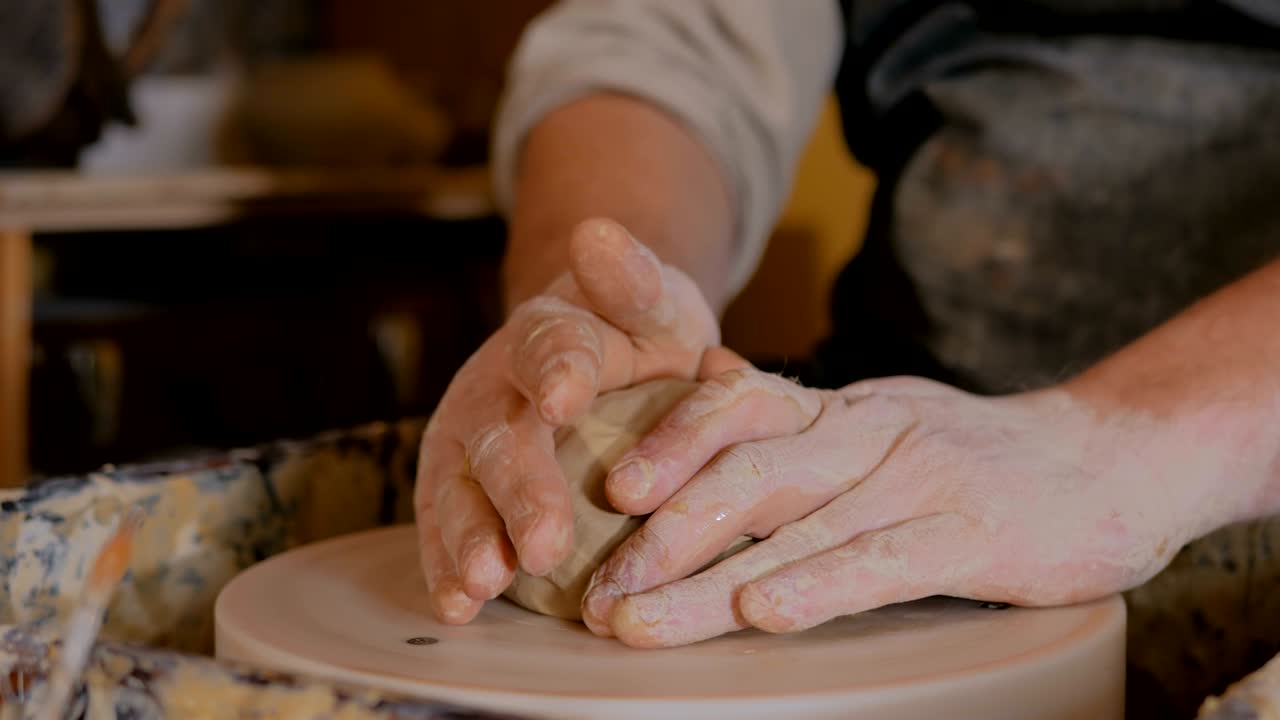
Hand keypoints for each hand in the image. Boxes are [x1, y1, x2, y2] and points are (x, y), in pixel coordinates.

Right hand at [414, 218, 723, 622]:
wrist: (590, 352)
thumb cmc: (635, 336)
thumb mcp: (654, 302)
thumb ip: (634, 280)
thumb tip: (599, 230)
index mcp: (551, 333)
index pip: (550, 347)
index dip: (556, 371)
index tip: (566, 398)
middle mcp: (495, 385)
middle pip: (501, 436)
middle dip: (520, 490)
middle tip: (543, 543)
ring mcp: (467, 438)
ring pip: (459, 487)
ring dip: (470, 537)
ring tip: (486, 584)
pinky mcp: (455, 483)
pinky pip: (446, 525)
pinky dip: (449, 566)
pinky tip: (459, 605)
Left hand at [581, 360, 1203, 646]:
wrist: (1109, 458)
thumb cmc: (975, 453)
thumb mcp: (878, 412)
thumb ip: (795, 408)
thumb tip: (709, 378)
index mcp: (841, 408)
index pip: (738, 407)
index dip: (669, 442)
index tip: (606, 491)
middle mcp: (869, 435)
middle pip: (750, 472)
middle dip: (664, 531)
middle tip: (596, 585)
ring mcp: (920, 481)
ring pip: (799, 526)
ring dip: (709, 579)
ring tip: (640, 620)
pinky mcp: (972, 534)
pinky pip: (882, 561)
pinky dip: (818, 585)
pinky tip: (764, 612)